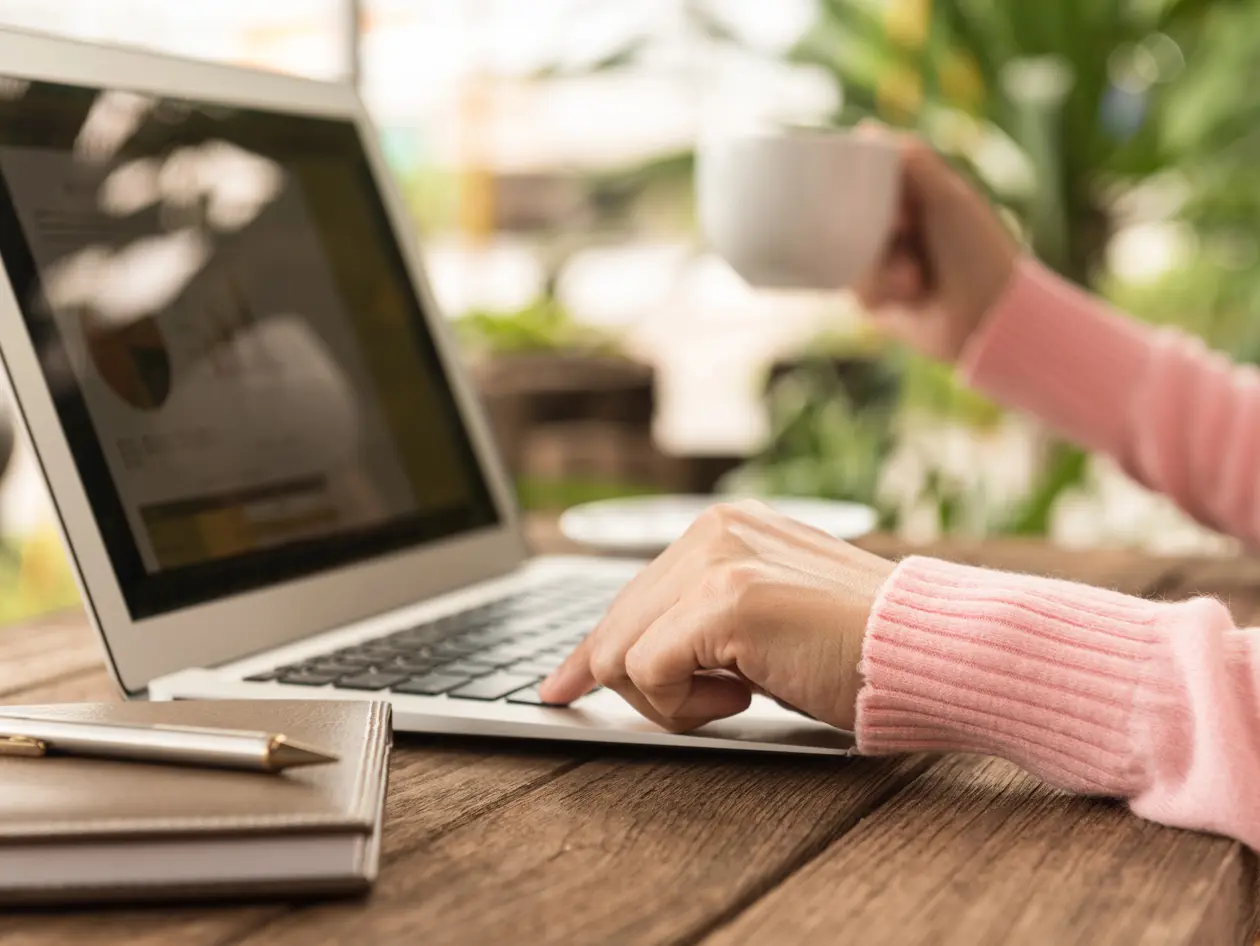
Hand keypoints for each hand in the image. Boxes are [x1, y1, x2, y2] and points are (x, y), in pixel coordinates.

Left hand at [538, 500, 893, 732]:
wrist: (933, 650)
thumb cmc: (856, 649)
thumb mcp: (764, 624)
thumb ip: (701, 624)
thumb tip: (626, 662)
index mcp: (721, 529)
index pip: (630, 596)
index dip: (591, 651)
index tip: (561, 686)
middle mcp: (712, 531)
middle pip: (613, 626)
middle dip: (636, 688)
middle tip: (694, 712)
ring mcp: (717, 561)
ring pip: (620, 654)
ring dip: (671, 699)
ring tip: (739, 695)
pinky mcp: (726, 600)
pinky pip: (648, 670)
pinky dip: (685, 706)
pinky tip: (743, 697)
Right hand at [853, 124, 1018, 363]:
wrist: (988, 318)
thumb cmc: (978, 252)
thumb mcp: (949, 197)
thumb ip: (913, 162)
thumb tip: (865, 129)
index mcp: (917, 196)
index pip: (868, 176)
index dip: (861, 179)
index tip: (870, 186)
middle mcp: (899, 226)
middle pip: (850, 214)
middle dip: (871, 225)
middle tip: (904, 229)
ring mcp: (885, 262)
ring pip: (848, 253)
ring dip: (881, 265)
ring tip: (916, 277)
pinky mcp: (877, 297)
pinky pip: (855, 287)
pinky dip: (881, 290)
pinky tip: (911, 295)